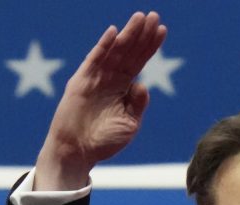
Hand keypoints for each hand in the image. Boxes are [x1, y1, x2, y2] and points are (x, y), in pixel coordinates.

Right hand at [34, 12, 166, 189]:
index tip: (162, 30)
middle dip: (141, 34)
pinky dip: (103, 46)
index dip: (150, 46)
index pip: (139, 61)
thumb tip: (143, 84)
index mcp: (123, 88)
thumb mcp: (129, 124)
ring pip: (115, 51)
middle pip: (129, 51)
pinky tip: (114, 32)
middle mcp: (110, 78)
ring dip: (127, 34)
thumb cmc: (103, 141)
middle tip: (154, 16)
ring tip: (139, 18)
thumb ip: (137, 104)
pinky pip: (94, 60)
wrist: (78, 153)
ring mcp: (96, 78)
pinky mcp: (81, 81)